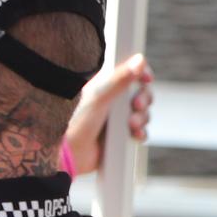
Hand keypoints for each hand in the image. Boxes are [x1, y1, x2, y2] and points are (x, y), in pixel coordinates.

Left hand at [64, 53, 152, 175]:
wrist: (70, 156)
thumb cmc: (76, 125)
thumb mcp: (98, 99)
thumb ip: (118, 80)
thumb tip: (139, 61)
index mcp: (103, 87)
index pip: (128, 73)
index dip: (140, 74)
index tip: (146, 78)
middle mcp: (111, 101)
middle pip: (140, 92)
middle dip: (143, 99)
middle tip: (136, 105)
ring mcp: (117, 119)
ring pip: (142, 113)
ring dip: (142, 118)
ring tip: (130, 125)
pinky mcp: (120, 136)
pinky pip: (140, 131)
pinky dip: (141, 133)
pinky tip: (135, 136)